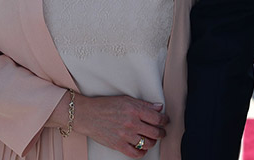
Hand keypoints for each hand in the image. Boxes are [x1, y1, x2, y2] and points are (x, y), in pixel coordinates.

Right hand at [54, 93, 168, 157]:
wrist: (88, 115)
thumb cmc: (106, 105)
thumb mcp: (126, 99)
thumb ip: (144, 104)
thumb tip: (159, 107)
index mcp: (134, 110)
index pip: (157, 118)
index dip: (165, 120)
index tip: (165, 121)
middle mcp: (131, 123)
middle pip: (155, 132)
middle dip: (162, 133)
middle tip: (162, 132)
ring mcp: (125, 135)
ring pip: (148, 143)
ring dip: (153, 142)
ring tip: (152, 139)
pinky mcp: (118, 145)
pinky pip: (136, 154)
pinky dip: (142, 152)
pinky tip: (142, 148)